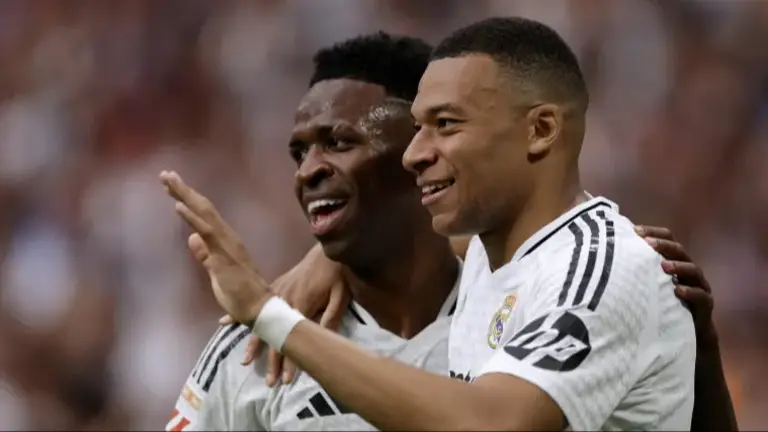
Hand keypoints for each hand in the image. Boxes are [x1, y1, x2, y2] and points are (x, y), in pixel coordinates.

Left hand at [160, 170, 272, 323]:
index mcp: (224, 240)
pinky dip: (192, 217)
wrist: (258, 309)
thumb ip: (205, 255)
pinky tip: (178, 205)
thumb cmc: (240, 295)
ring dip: (185, 195)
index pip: (203, 214)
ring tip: (168, 180)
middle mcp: (226, 236)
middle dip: (183, 189)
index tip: (172, 186)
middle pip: (202, 207)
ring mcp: (225, 244)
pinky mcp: (222, 254)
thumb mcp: (216, 272)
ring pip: (203, 213)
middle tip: (165, 174)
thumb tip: (192, 238)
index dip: (188, 198)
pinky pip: (206, 231)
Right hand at [221, 243, 348, 385]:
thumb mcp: (340, 296)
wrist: (325, 251)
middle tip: (270, 383)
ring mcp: (275, 295)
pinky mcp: (273, 288)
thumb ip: (331, 317)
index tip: (286, 380)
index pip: (292, 340)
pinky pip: (254, 303)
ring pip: (260, 323)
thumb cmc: (335, 274)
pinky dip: (239, 314)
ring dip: (254, 344)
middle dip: (272, 362)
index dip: (289, 361)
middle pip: (274, 336)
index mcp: (300, 305)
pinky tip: (224, 322)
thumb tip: (323, 339)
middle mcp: (283, 302)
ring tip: (246, 361)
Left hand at [634, 225, 717, 345]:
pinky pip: (701, 296)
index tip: (636, 230)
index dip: (654, 232)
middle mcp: (688, 270)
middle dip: (664, 245)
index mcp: (676, 260)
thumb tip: (609, 255)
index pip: (669, 239)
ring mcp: (699, 286)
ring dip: (678, 266)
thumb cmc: (664, 303)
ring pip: (693, 270)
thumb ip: (639, 269)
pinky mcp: (705, 305)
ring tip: (664, 265)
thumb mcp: (650, 283)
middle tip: (648, 243)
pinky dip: (690, 292)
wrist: (689, 331)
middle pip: (680, 251)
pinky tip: (677, 291)